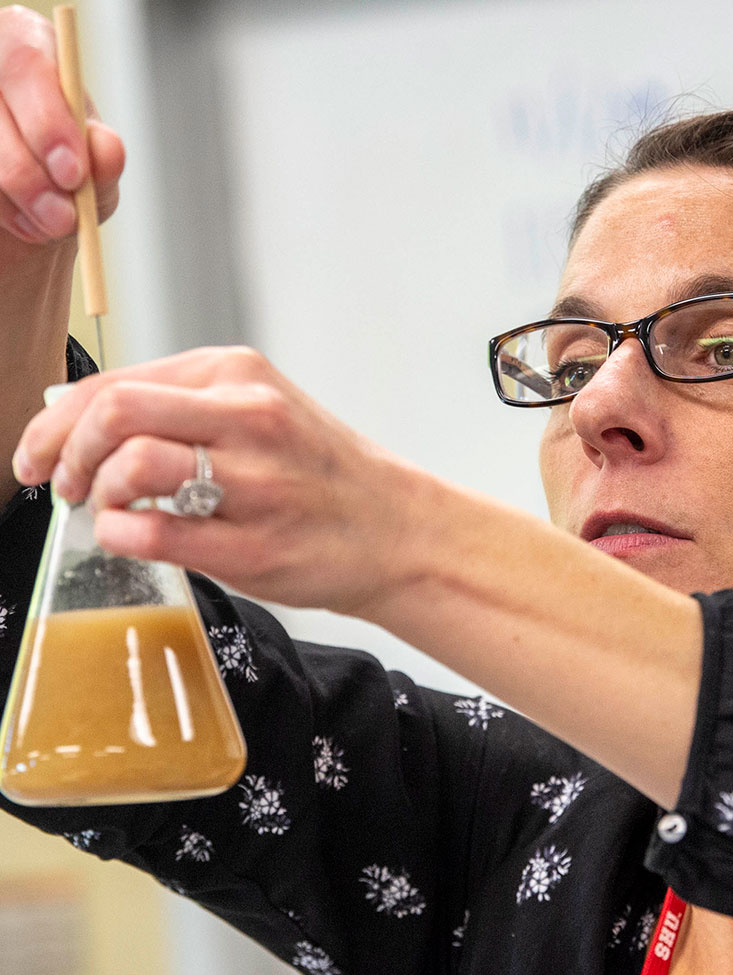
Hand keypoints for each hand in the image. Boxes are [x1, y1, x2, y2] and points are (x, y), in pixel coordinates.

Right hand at [0, 4, 123, 246]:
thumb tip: (106, 147)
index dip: (48, 121)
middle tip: (64, 218)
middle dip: (28, 173)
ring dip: (18, 201)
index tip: (73, 174)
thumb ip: (105, 161)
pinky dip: (0, 213)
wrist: (37, 210)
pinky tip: (22, 220)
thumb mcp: (97, 173)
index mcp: (27, 46)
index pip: (26, 61)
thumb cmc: (68, 178)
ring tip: (53, 223)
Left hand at [13, 347, 422, 613]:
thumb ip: (181, 408)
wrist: (396, 530)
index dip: (54, 422)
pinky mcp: (257, 542)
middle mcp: (249, 416)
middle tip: (63, 483)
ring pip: (133, 464)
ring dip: (97, 493)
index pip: (115, 382)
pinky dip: (123, 534)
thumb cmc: (322, 476)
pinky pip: (159, 532)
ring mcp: (256, 480)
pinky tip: (132, 534)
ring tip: (108, 510)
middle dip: (64, 452)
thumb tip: (78, 417)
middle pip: (114, 411)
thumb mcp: (259, 413)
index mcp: (240, 376)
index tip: (38, 452)